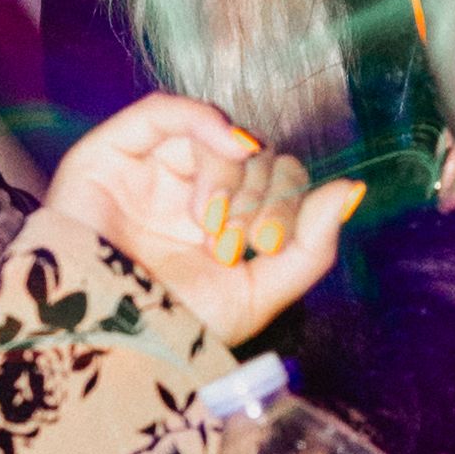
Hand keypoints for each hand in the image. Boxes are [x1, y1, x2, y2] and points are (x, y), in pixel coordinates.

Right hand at [42, 94, 363, 336]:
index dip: (286, 202)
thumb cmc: (173, 327)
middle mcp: (193, 190)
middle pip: (256, 157)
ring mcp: (153, 169)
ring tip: (209, 224)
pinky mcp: (113, 152)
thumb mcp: (258, 294)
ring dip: (227, 176)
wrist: (101, 342)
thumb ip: (311, 244)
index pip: (280, 179)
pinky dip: (205, 121)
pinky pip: (166, 111)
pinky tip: (230, 147)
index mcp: (228, 223)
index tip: (263, 249)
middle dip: (256, 198)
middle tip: (231, 245)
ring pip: (216, 135)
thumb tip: (353, 189)